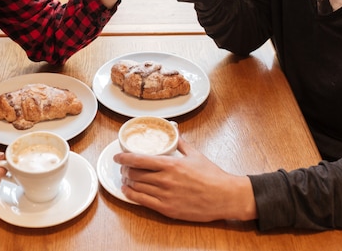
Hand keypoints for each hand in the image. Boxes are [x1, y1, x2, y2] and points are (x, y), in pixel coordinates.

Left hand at [113, 137, 257, 221]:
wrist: (224, 196)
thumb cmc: (212, 176)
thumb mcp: (196, 155)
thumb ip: (181, 143)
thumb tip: (175, 132)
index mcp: (171, 164)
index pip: (139, 159)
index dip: (124, 158)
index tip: (117, 156)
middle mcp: (165, 180)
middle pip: (135, 173)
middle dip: (125, 170)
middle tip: (123, 168)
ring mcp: (165, 195)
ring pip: (136, 187)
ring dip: (127, 182)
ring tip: (125, 178)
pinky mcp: (167, 209)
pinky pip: (142, 202)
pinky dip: (131, 195)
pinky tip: (128, 191)